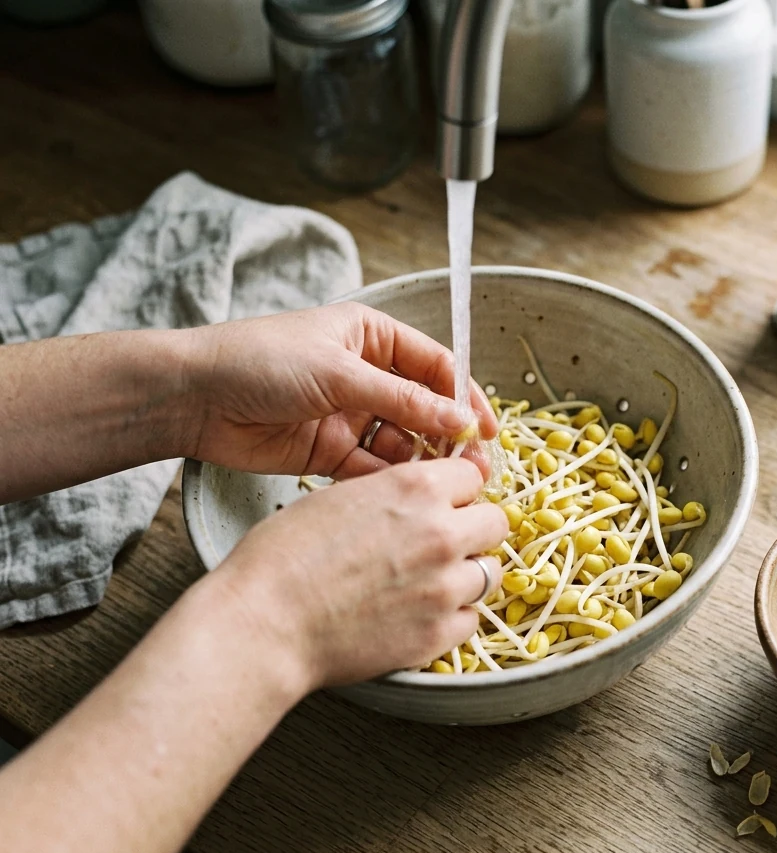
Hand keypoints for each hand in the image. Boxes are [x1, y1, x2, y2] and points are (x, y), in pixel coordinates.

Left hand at [182, 303, 497, 479]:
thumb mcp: (340, 373)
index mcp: (372, 337)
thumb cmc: (261, 361)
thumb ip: (403, 399)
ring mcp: (348, 414)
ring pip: (401, 442)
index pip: (436, 365)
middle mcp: (366, 375)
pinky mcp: (329, 451)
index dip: (465, 396)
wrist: (191, 397)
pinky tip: (398, 493)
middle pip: (424, 407)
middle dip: (447, 436)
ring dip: (419, 462)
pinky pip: (370, 467)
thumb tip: (461, 420)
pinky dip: (385, 480)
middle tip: (472, 467)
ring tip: (437, 485)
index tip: (487, 429)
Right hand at [207, 458, 507, 688]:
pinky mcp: (439, 633)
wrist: (265, 623)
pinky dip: (453, 618)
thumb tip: (419, 498)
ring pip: (491, 572)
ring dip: (468, 574)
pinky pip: (471, 619)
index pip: (473, 476)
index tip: (447, 503)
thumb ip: (393, 493)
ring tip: (432, 582)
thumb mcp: (340, 497)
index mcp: (415, 489)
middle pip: (495, 522)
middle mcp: (441, 533)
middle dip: (473, 530)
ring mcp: (445, 587)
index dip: (457, 491)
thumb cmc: (283, 558)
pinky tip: (421, 614)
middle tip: (444, 543)